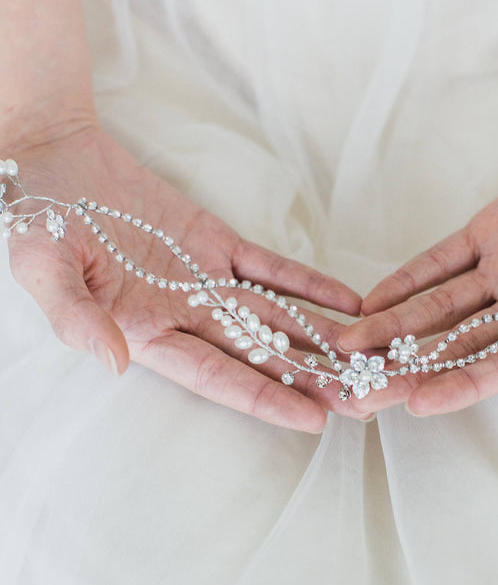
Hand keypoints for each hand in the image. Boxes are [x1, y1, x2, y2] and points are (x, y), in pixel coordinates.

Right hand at [6, 123, 363, 432]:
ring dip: (324, 339)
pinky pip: (272, 268)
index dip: (265, 398)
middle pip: (262, 356)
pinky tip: (350, 303)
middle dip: (314, 380)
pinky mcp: (218, 243)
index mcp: (146, 334)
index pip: (218, 376)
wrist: (53, 162)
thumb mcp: (43, 271)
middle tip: (368, 401)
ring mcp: (207, 280)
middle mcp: (186, 317)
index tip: (313, 422)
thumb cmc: (37, 222)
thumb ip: (76, 319)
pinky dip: (310, 285)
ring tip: (374, 361)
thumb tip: (114, 364)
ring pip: (277, 318)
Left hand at [340, 124, 497, 415]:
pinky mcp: (488, 236)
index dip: (463, 383)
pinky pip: (440, 262)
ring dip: (393, 330)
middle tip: (357, 393)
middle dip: (407, 371)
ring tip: (345, 350)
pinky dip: (405, 281)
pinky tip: (369, 302)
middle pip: (457, 347)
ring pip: (439, 310)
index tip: (418, 402)